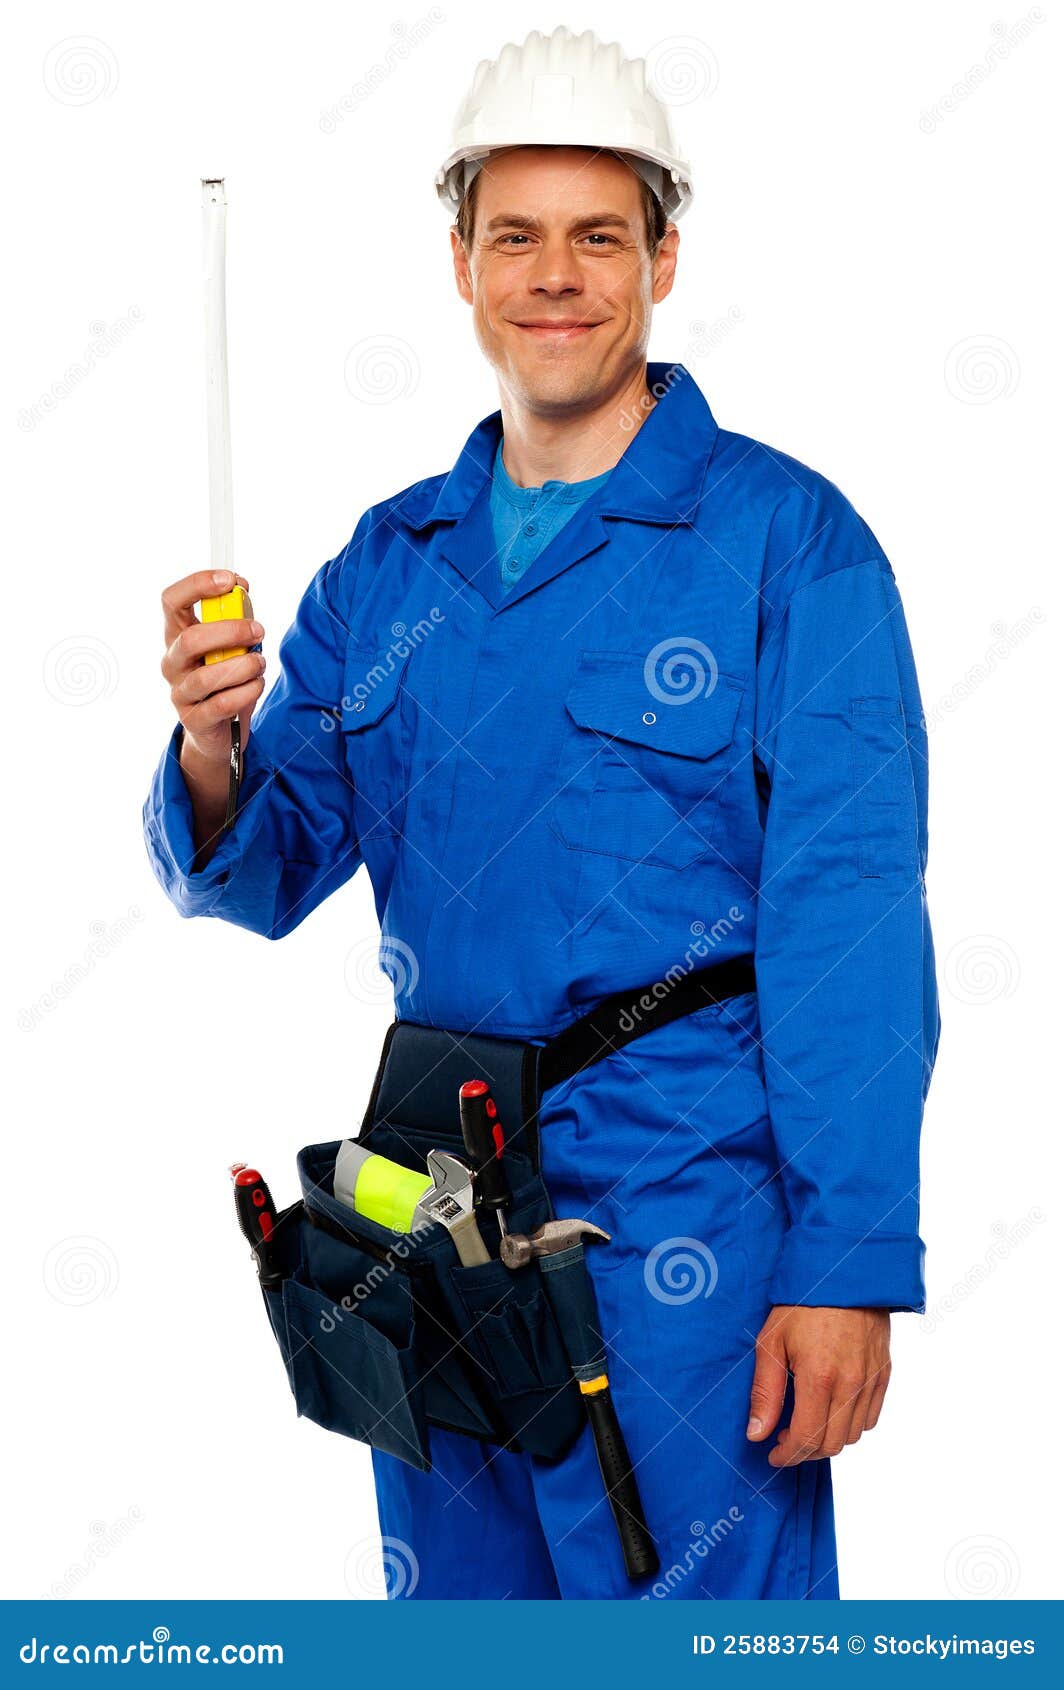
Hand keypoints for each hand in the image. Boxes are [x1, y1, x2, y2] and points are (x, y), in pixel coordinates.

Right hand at [160, 569, 264, 763]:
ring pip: (205, 676)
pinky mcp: (195, 719)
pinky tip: (257, 685)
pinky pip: (220, 704)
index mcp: (177, 635)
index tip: (230, 580)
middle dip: (230, 631)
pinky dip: (245, 692)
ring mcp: (180, 692)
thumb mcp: (231, 645)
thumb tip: (242, 588)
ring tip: (259, 662)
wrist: (220, 730)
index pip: (171, 601)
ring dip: (242, 666)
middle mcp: (173, 662)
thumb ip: (234, 618)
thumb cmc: (226, 679)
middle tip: (258, 630)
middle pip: (190, 639)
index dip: (198, 584)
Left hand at [746, 1305, 890, 1465]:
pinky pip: (870, 1417)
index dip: (788, 1456)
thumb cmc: (802, 1303)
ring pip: (853, 1435)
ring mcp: (871, 1380)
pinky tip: (832, 1410)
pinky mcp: (884, 1373)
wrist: (845, 1271)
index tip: (773, 1454)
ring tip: (807, 1424)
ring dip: (828, 1439)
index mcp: (819, 1378)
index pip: (808, 1440)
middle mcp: (851, 1385)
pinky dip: (851, 1424)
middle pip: (832, 1444)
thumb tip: (757, 1434)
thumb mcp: (772, 1342)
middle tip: (785, 1440)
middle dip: (806, 1452)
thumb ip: (765, 1392)